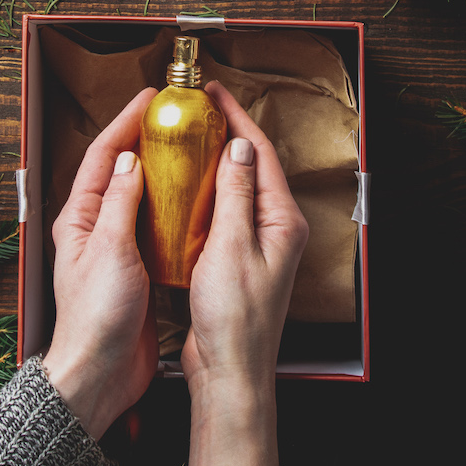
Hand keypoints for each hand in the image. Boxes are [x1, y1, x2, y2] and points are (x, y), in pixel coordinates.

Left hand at [43, 88, 158, 438]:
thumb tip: (130, 161)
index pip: (103, 156)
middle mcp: (95, 229)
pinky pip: (155, 227)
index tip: (152, 101)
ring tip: (191, 152)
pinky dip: (174, 209)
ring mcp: (116, 249)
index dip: (126, 123)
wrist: (101, 372)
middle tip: (177, 121)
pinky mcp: (137, 269)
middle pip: (121, 171)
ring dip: (164, 173)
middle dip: (146, 141)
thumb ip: (120, 203)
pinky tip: (196, 204)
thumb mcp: (109, 250)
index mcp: (79, 218)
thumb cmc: (96, 317)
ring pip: (141, 198)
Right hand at [182, 81, 308, 465]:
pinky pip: (223, 216)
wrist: (228, 371)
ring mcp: (257, 247)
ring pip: (237, 191)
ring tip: (187, 139)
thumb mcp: (232, 247)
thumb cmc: (234, 319)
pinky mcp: (237, 262)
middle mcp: (275, 230)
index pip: (261, 154)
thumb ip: (237, 194)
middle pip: (253, 167)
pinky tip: (183, 190)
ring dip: (215, 163)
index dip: (237, 119)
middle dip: (227, 134)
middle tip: (198, 110)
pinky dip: (205, 196)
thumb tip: (240, 148)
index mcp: (282, 221)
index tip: (214, 94)